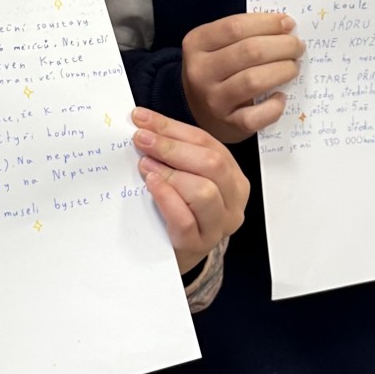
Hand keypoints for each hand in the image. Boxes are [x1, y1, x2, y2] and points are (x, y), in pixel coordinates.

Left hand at [133, 108, 249, 273]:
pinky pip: (185, 219)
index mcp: (233, 177)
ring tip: (145, 164)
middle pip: (211, 164)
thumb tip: (144, 124)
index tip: (142, 118)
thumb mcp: (183, 179)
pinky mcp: (198, 245)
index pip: (207, 143)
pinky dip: (167, 197)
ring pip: (204, 192)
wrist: (174, 255)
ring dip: (171, 173)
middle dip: (172, 147)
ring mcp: (219, 225)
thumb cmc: (177, 210)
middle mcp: (233, 201)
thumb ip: (173, 155)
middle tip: (141, 138)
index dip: (173, 128)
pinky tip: (151, 184)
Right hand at [182, 13, 304, 142]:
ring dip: (283, 70)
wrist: (199, 110)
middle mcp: (200, 72)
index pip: (235, 27)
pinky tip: (281, 96)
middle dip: (283, 46)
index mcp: (197, 43)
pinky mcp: (228, 124)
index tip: (288, 23)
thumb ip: (245, 33)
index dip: (268, 23)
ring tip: (293, 67)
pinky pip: (257, 116)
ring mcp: (213, 100)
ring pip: (254, 80)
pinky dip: (275, 106)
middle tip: (297, 46)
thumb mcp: (218, 45)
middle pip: (250, 52)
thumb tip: (285, 26)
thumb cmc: (218, 70)